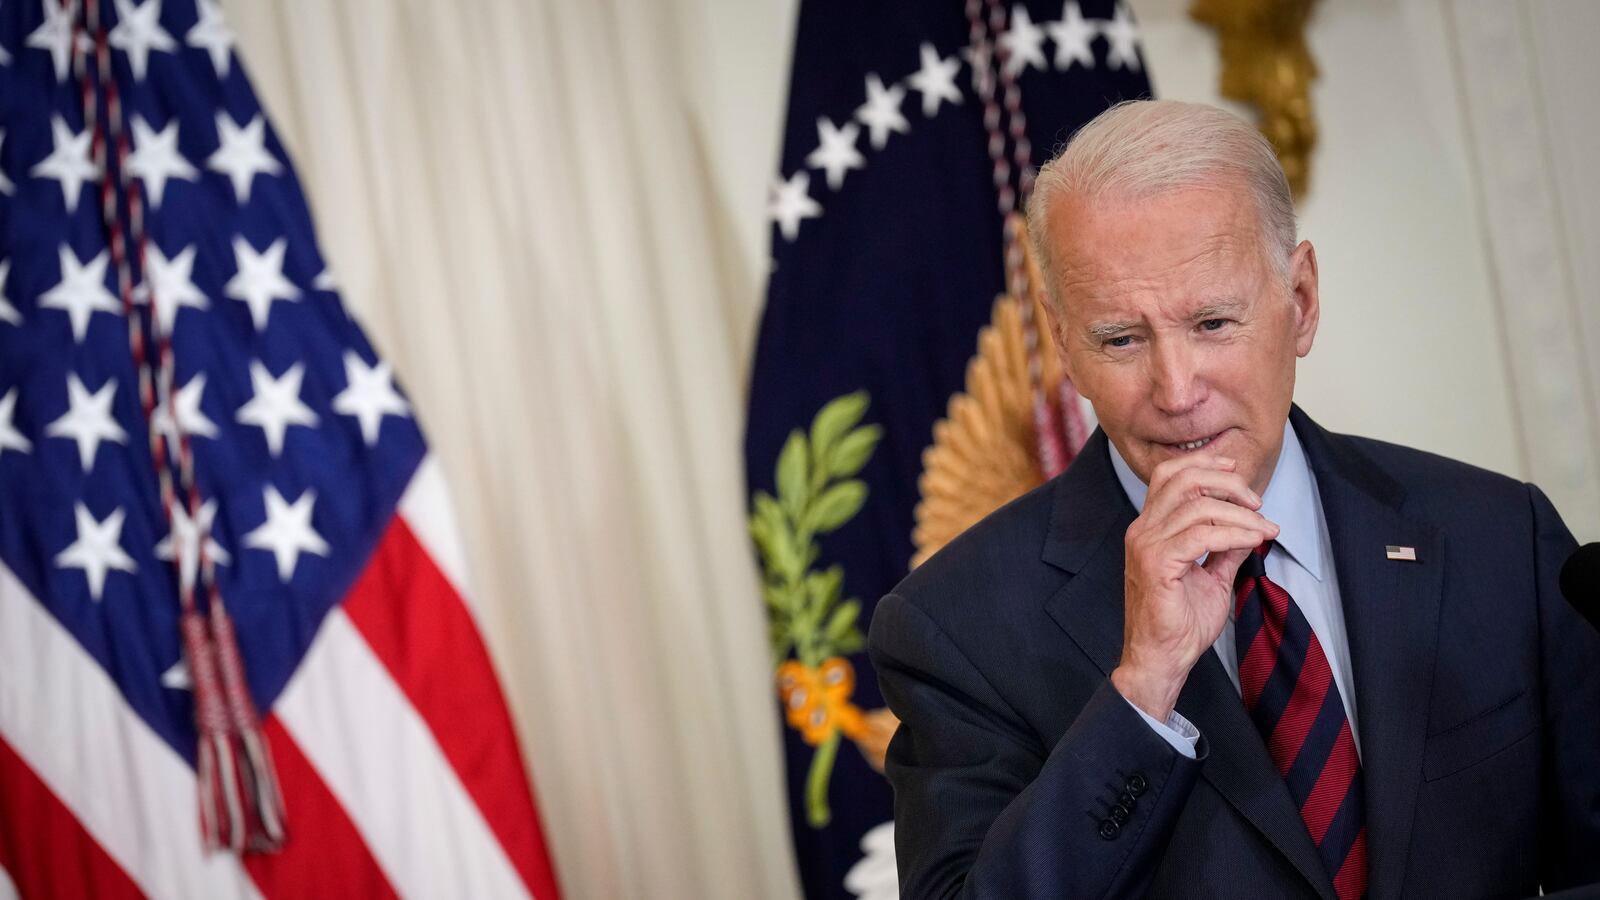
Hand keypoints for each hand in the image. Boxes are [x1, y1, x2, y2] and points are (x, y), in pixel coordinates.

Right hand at [1111, 453, 1278, 719]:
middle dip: (1227, 482)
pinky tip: (1254, 542)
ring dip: (1240, 514)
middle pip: (1182, 479)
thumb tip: (1249, 526)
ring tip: (1264, 529)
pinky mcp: (1157, 564)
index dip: (1203, 464)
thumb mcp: (1211, 577)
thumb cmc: (1180, 623)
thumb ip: (1224, 549)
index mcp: (1149, 528)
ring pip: (1198, 506)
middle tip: (1257, 501)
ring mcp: (1146, 545)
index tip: (1236, 469)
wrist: (1162, 659)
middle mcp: (1142, 530)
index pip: (1169, 476)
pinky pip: (1201, 535)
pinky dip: (1234, 534)